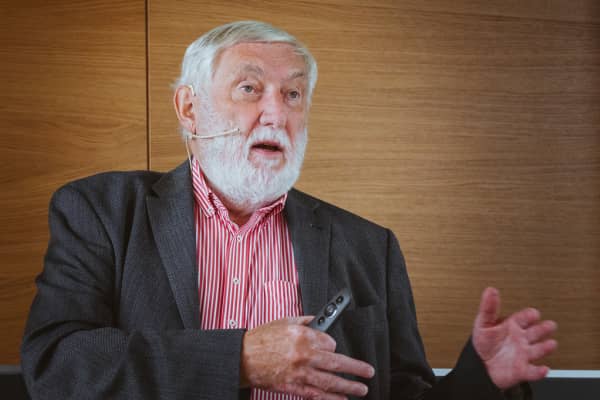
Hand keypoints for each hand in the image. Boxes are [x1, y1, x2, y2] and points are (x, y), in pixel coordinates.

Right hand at [240, 316, 374, 398]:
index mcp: (302, 335)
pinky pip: (316, 394)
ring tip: (362, 389)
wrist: (242, 358)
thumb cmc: (261, 339)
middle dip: (356, 368)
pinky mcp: (293, 387)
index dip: (334, 345)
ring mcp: (299, 373)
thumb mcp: (283, 322)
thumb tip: (319, 321)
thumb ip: (304, 321)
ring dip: (349, 386)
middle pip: (337, 363)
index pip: (330, 342)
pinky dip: (330, 398)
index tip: (335, 348)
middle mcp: (304, 354)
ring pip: (330, 381)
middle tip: (368, 372)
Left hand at [472, 287, 557, 389]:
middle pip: (535, 332)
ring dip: (545, 348)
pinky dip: (539, 372)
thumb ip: (488, 307)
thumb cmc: (484, 342)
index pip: (523, 318)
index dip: (529, 315)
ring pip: (537, 350)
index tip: (534, 313)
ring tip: (551, 344)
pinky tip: (544, 368)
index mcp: (513, 326)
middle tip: (550, 325)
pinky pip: (532, 372)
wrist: (481, 364)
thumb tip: (490, 290)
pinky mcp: (522, 370)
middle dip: (543, 329)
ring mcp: (523, 354)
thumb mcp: (483, 323)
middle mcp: (521, 339)